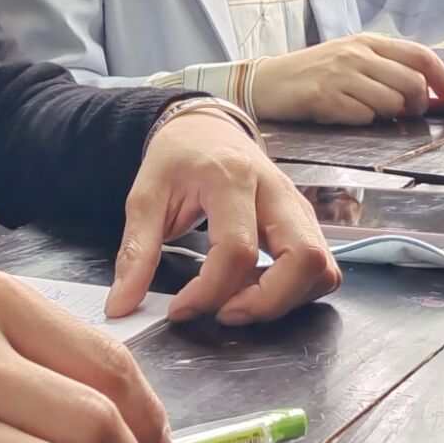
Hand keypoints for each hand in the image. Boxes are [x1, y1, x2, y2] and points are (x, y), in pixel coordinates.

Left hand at [107, 111, 340, 326]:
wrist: (204, 128)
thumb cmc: (177, 160)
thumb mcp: (145, 197)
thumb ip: (136, 252)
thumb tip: (121, 305)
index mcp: (231, 178)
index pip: (237, 249)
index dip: (209, 292)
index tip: (180, 310)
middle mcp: (275, 190)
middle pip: (304, 258)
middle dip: (267, 303)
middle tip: (225, 313)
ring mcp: (297, 205)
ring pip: (322, 266)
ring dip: (286, 300)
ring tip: (239, 301)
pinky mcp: (306, 221)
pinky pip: (322, 267)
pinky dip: (296, 291)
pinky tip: (257, 287)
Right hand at [249, 34, 443, 124]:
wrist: (267, 82)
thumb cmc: (312, 72)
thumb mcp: (349, 56)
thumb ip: (383, 64)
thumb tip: (423, 85)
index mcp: (367, 42)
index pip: (420, 55)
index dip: (442, 77)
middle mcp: (356, 54)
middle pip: (412, 82)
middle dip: (417, 104)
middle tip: (407, 112)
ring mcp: (341, 75)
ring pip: (392, 102)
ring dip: (388, 115)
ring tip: (370, 112)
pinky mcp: (325, 97)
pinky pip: (364, 117)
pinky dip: (362, 121)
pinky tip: (346, 115)